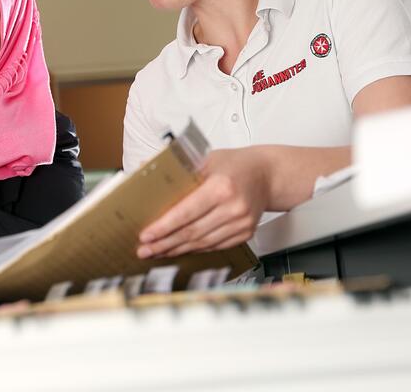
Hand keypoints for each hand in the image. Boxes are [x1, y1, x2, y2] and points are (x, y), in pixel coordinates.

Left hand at [136, 147, 269, 258]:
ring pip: (203, 243)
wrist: (268, 174)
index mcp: (222, 186)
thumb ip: (177, 169)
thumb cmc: (235, 164)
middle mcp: (233, 207)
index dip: (164, 227)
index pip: (186, 212)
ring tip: (158, 252)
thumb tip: (143, 172)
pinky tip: (180, 250)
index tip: (146, 235)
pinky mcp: (245, 233)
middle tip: (145, 250)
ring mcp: (241, 223)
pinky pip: (215, 246)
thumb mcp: (206, 158)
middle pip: (192, 232)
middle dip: (165, 243)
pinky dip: (196, 249)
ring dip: (178, 250)